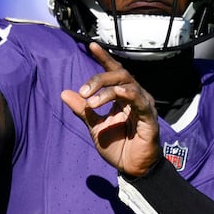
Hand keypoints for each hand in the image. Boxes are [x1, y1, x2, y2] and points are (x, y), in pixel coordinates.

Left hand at [60, 42, 161, 176]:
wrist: (131, 168)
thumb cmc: (118, 147)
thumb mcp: (95, 126)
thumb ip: (83, 110)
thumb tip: (64, 93)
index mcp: (123, 97)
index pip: (113, 72)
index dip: (103, 58)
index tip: (91, 45)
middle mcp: (135, 96)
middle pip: (119, 75)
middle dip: (99, 79)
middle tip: (84, 92)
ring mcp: (144, 105)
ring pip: (127, 85)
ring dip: (107, 90)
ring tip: (92, 102)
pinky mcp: (149, 117)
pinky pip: (140, 100)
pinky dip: (128, 95)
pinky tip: (118, 96)